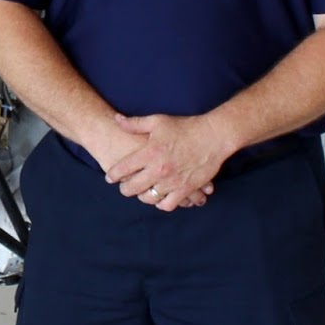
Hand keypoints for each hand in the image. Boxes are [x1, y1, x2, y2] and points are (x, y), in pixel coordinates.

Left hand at [104, 111, 229, 211]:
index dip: (113, 175)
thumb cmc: (185, 127)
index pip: (123, 169)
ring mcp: (172, 181)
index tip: (110, 178)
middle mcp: (158, 169)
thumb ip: (135, 123)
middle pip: (132, 187)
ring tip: (142, 192)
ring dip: (142, 196)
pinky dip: (161, 204)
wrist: (214, 136)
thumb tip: (116, 120)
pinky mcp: (186, 189)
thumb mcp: (158, 121)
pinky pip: (167, 205)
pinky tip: (160, 198)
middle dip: (124, 188)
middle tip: (124, 187)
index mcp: (149, 152)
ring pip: (148, 198)